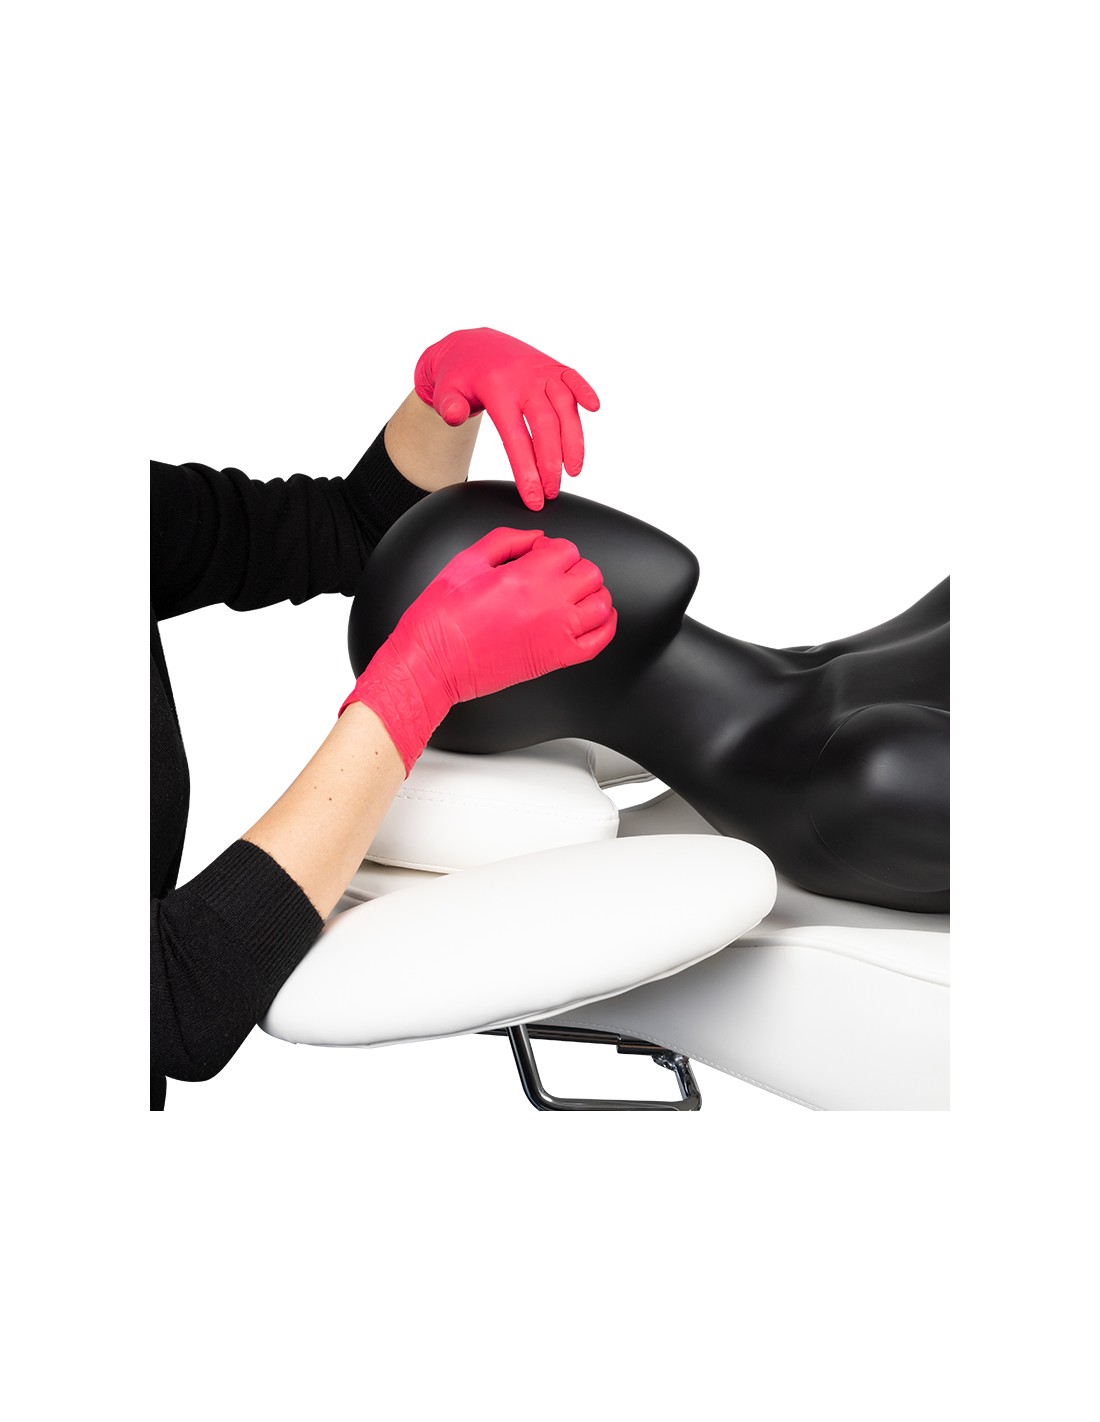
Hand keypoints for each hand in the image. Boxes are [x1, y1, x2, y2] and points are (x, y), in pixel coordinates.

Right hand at [341, 526, 616, 771]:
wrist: (432, 663)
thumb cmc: (442, 619)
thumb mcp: (467, 561)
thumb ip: (506, 541)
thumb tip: (535, 537)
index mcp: (526, 576)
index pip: (566, 549)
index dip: (553, 549)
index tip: (541, 556)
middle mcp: (548, 603)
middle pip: (590, 573)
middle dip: (574, 568)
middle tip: (555, 575)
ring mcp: (557, 633)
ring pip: (601, 604)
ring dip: (591, 594)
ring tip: (573, 594)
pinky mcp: (557, 659)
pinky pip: (599, 641)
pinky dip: (604, 626)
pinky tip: (593, 618)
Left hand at [414, 328, 599, 510]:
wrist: (472, 346)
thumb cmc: (461, 376)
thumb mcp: (445, 391)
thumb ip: (448, 406)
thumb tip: (454, 416)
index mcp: (497, 388)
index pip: (515, 437)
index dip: (526, 471)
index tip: (533, 496)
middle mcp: (523, 378)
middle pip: (545, 426)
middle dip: (551, 464)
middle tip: (551, 491)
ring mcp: (541, 371)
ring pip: (564, 406)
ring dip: (573, 440)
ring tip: (573, 471)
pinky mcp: (553, 366)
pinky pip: (573, 378)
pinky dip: (585, 392)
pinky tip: (594, 409)